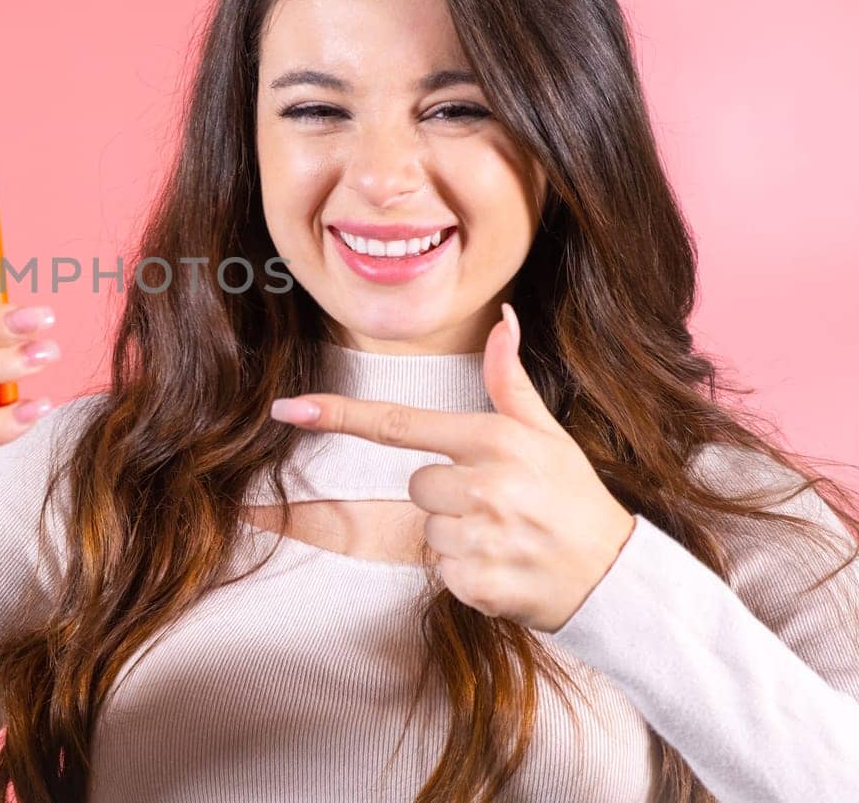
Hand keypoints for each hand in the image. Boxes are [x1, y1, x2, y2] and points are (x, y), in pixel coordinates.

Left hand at [268, 303, 635, 632]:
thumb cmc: (572, 496)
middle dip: (446, 496)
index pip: (397, 423)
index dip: (338, 415)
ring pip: (426, 528)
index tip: (289, 408)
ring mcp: (480, 537)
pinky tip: (506, 566)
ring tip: (506, 536)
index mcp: (493, 441)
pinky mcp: (477, 584)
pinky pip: (441, 570)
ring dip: (457, 536)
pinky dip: (468, 572)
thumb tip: (505, 319)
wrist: (615, 578)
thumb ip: (509, 380)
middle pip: (415, 484)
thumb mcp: (546, 434)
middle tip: (499, 505)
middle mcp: (484, 486)